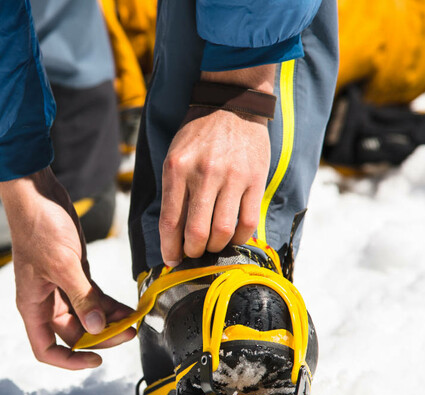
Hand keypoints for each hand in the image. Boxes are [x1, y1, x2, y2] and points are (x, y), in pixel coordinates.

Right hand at [0, 167, 135, 369]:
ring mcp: (59, 288)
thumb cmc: (39, 227)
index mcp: (33, 306)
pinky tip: (128, 307)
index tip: (96, 360)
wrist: (37, 195)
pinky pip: (93, 298)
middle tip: (127, 332)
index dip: (70, 361)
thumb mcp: (63, 265)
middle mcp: (45, 302)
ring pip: (86, 317)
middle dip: (100, 336)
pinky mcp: (73, 273)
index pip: (47, 349)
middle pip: (73, 334)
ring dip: (109, 321)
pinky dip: (109, 305)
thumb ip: (82, 298)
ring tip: (133, 320)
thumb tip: (97, 327)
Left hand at [159, 65, 274, 265]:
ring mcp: (231, 177)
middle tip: (194, 254)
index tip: (171, 260)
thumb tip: (173, 234)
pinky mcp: (254, 179)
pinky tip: (233, 236)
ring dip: (215, 247)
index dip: (170, 249)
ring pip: (223, 231)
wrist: (232, 104)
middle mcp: (203, 174)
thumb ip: (173, 192)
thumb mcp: (174, 157)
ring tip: (212, 246)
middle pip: (197, 233)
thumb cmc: (198, 135)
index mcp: (177, 169)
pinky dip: (240, 237)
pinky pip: (248, 221)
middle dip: (193, 252)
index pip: (170, 222)